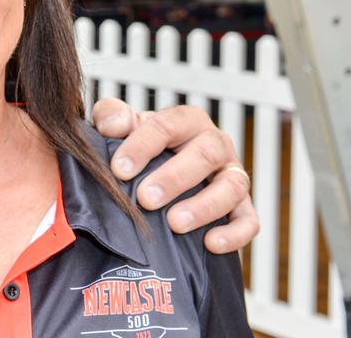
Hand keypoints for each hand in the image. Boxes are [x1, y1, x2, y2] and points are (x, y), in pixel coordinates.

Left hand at [92, 98, 257, 253]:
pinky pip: (249, 220)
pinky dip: (234, 233)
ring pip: (232, 186)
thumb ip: (111, 116)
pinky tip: (210, 243)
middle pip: (205, 154)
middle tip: (146, 199)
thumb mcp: (121, 126)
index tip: (120, 170)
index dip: (142, 146)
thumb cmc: (140, 147)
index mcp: (185, 121)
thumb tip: (114, 126)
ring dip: (204, 206)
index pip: (167, 125)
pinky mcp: (243, 207)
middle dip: (174, 178)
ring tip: (175, 223)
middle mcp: (215, 144)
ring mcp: (232, 175)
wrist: (157, 172)